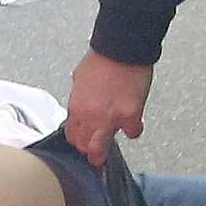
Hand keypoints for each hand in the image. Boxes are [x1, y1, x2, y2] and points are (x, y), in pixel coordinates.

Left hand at [64, 50, 152, 167]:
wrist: (121, 49)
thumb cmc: (102, 59)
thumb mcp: (80, 79)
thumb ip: (80, 98)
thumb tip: (82, 107)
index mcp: (76, 107)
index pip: (72, 134)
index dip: (78, 139)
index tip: (83, 139)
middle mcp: (90, 116)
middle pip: (84, 146)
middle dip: (89, 150)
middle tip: (94, 153)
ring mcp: (110, 119)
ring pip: (101, 149)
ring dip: (103, 153)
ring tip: (105, 156)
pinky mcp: (130, 116)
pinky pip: (132, 133)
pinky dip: (133, 130)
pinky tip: (133, 123)